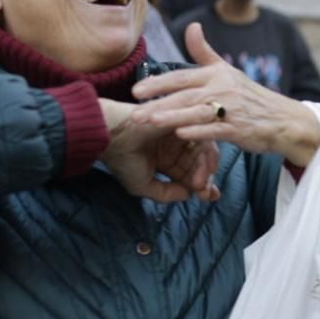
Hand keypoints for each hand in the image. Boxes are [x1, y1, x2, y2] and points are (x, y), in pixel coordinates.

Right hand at [99, 99, 221, 203]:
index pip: (190, 172)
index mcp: (167, 158)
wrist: (111, 136)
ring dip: (206, 169)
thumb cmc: (122, 159)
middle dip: (206, 179)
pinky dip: (207, 153)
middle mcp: (177, 145)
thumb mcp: (141, 185)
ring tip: (201, 182)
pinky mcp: (184, 121)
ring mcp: (181, 132)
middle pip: (200, 163)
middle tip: (205, 192)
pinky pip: (203, 136)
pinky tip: (204, 166)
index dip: (201, 186)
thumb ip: (165, 193)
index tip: (208, 197)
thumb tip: (188, 195)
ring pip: (204, 151)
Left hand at [130, 23, 319, 166]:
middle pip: (185, 96)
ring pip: (196, 112)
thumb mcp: (227, 71)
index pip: (182, 77)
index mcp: (217, 75)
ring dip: (172, 116)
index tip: (135, 89)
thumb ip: (204, 52)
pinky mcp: (239, 129)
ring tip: (148, 121)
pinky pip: (215, 129)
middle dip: (157, 103)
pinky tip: (180, 134)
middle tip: (133, 112)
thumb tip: (192, 26)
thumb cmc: (250, 96)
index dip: (158, 82)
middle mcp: (223, 89)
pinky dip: (198, 131)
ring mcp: (232, 109)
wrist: (283, 119)